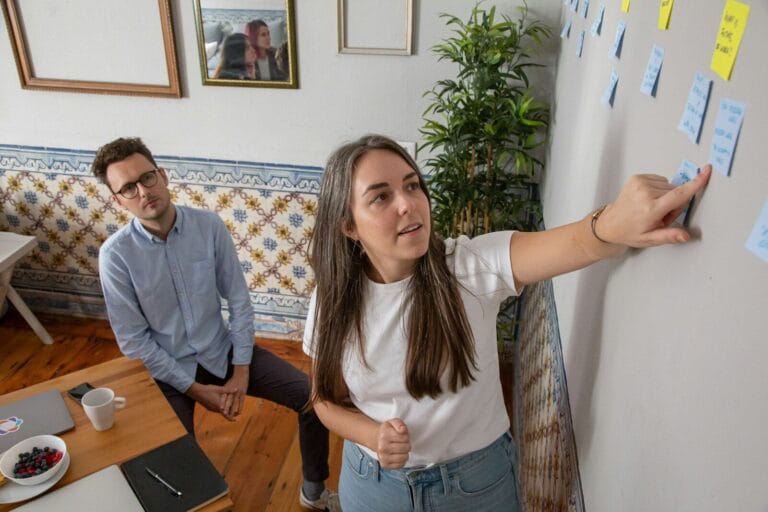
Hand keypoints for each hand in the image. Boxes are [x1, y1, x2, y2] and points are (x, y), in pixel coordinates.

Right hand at [187, 383, 234, 420]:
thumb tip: (237, 389)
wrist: (196, 392)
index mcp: (219, 406)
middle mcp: (215, 409)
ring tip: (230, 409)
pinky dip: (220, 408)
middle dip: (230, 413)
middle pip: (224, 413)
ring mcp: (211, 409)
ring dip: (225, 410)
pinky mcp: (208, 407)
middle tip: (236, 413)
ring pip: (220, 411)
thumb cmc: (208, 390)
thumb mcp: (219, 389)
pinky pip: (216, 409)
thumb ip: (228, 390)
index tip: (235, 420)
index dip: (231, 418)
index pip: (226, 415)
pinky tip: (222, 405)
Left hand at [221, 365, 247, 418]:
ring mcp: (238, 392)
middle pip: (229, 401)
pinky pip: (241, 402)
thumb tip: (218, 398)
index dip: (222, 402)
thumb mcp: (226, 386)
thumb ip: (223, 392)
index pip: (224, 397)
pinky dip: (240, 407)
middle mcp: (232, 391)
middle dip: (227, 407)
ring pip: (235, 402)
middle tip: (225, 414)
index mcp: (227, 389)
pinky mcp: (243, 393)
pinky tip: (239, 413)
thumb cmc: (233, 380)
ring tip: (232, 416)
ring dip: (233, 409)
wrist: (241, 374)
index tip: (221, 408)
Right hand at [376, 419, 410, 468]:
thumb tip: (402, 430)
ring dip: (405, 452)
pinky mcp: (384, 465)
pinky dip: (402, 460)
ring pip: (404, 457)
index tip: (401, 435)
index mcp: (384, 435)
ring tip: (400, 449)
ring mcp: (382, 457)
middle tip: (401, 442)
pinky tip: (398, 455)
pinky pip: (401, 465)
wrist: (376, 440)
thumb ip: (399, 423)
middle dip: (406, 444)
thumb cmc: (387, 431)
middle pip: (406, 448)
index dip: (406, 436)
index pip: (405, 438)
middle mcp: (382, 447)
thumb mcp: (392, 422)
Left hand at [596, 165, 711, 247]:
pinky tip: (648, 199)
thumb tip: (686, 236)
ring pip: (669, 185)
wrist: (610, 224)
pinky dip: (659, 189)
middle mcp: (645, 193)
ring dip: (666, 196)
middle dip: (675, 204)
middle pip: (676, 192)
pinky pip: (660, 180)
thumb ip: (669, 236)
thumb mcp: (650, 239)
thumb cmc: (630, 232)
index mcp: (650, 209)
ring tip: (652, 208)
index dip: (695, 184)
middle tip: (660, 216)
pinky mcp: (637, 178)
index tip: (707, 172)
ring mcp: (640, 183)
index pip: (678, 195)